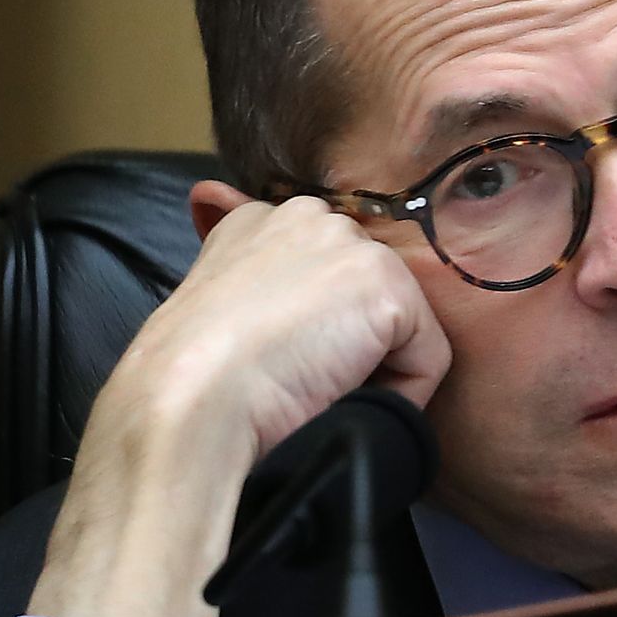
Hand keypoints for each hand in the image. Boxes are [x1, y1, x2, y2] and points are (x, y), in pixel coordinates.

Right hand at [25, 182, 450, 616]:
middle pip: (367, 298)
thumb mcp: (209, 308)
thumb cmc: (189, 378)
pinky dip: (402, 396)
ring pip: (400, 329)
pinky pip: (427, 359)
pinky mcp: (388, 290)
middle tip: (298, 381)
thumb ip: (238, 272)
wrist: (191, 401)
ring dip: (371, 372)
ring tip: (312, 391)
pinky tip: (343, 399)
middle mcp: (309, 217)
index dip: (314, 327)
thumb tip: (216, 215)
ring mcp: (352, 248)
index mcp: (258, 221)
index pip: (323, 270)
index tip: (280, 362)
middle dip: (348, 344)